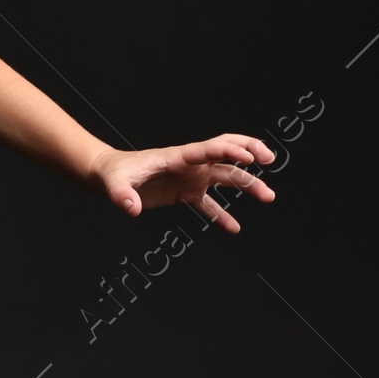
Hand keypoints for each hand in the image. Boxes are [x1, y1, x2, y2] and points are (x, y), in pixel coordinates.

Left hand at [87, 134, 276, 234]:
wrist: (109, 177)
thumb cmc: (113, 174)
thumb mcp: (115, 184)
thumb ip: (123, 195)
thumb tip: (130, 209)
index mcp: (177, 157)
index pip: (209, 149)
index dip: (230, 150)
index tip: (250, 157)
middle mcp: (189, 165)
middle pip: (225, 156)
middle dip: (249, 152)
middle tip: (269, 159)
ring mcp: (190, 178)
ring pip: (226, 177)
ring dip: (247, 184)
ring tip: (268, 196)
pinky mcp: (186, 193)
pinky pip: (209, 205)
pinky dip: (222, 215)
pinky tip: (234, 228)